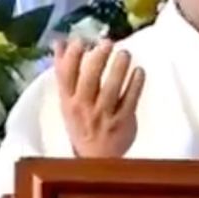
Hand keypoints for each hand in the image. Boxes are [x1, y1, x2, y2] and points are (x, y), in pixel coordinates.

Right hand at [54, 38, 145, 158]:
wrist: (95, 157)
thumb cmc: (81, 120)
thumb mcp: (68, 99)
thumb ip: (65, 71)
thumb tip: (59, 42)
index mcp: (68, 101)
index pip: (66, 77)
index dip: (71, 57)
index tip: (80, 40)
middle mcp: (84, 108)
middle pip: (90, 81)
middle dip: (98, 59)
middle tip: (107, 42)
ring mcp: (104, 115)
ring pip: (112, 89)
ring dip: (118, 68)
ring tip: (125, 53)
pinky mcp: (123, 121)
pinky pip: (130, 100)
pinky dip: (136, 84)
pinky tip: (139, 70)